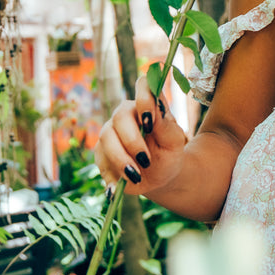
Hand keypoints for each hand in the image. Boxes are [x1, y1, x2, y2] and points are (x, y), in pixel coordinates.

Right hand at [94, 76, 188, 196]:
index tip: (150, 121)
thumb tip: (153, 111)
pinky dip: (111, 175)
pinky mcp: (102, 153)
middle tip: (147, 160)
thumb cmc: (170, 153)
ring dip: (121, 159)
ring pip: (106, 139)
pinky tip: (117, 188)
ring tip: (137, 176)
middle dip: (132, 141)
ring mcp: (111, 133)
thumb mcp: (174, 142)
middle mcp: (126, 115)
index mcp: (147, 105)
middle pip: (119, 117)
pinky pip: (100, 160)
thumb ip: (165, 125)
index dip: (144, 98)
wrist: (162, 176)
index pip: (142, 86)